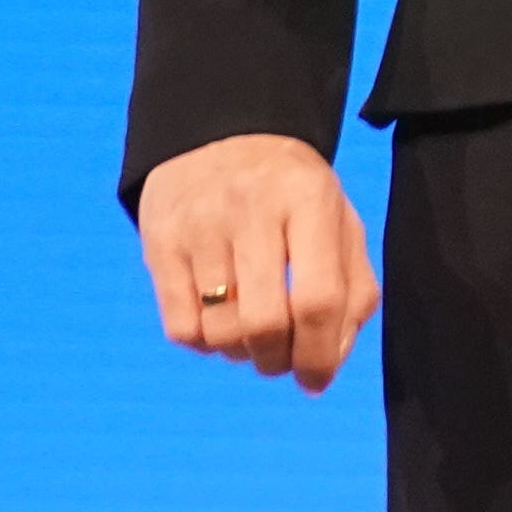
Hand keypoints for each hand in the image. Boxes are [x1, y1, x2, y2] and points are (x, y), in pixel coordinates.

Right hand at [136, 132, 377, 390]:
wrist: (220, 131)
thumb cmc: (292, 194)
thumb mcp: (338, 221)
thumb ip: (353, 290)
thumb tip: (329, 362)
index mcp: (310, 199)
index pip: (319, 298)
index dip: (320, 355)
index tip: (316, 380)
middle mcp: (252, 207)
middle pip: (266, 323)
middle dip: (277, 360)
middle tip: (281, 358)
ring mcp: (200, 224)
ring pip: (220, 333)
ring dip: (240, 353)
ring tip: (250, 330)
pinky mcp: (159, 241)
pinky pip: (181, 330)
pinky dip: (203, 343)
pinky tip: (217, 316)